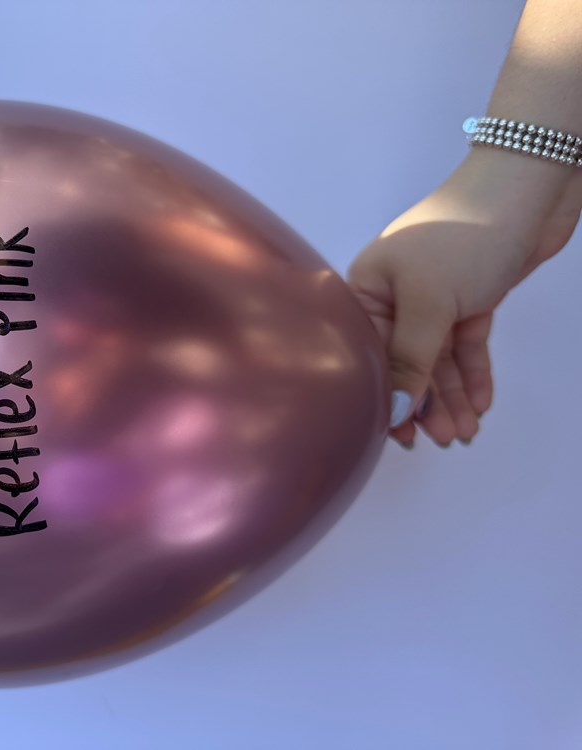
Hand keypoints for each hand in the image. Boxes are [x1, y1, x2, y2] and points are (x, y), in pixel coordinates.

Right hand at [348, 148, 581, 447]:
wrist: (528, 189)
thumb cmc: (462, 239)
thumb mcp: (429, 302)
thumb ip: (411, 360)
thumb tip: (392, 411)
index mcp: (367, 289)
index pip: (370, 353)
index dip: (384, 394)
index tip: (400, 435)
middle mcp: (395, 296)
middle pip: (406, 360)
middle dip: (425, 402)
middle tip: (446, 439)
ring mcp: (434, 299)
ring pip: (439, 359)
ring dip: (453, 395)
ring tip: (466, 431)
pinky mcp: (470, 299)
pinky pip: (466, 346)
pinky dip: (473, 373)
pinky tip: (480, 403)